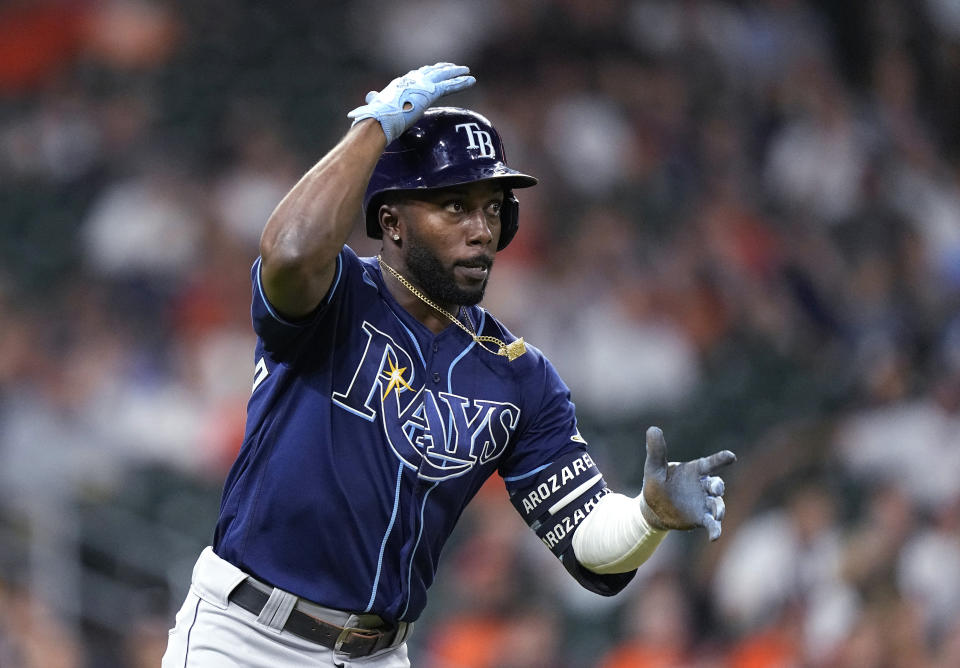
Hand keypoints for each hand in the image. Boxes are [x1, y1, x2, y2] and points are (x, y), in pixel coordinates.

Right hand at [347, 62, 475, 142]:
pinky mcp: (429, 93)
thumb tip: (370, 96)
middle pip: (430, 71)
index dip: (425, 72)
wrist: (378, 120)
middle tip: (452, 67)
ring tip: (467, 72)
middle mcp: (410, 80)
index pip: (415, 75)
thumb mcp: (375, 105)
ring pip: (442, 76)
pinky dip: (461, 82)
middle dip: (442, 69)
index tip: (432, 70)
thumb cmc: (374, 117)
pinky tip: (471, 80)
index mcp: (399, 84)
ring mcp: (420, 86)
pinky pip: (449, 86)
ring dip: (455, 73)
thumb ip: (374, 99)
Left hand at [639, 427, 735, 540]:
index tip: (731, 456)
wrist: (654, 508)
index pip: (711, 463)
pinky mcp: (702, 518)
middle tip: (715, 488)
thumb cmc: (656, 484)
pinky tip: (714, 537)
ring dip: (719, 509)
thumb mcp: (653, 467)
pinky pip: (712, 524)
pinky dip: (715, 529)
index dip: (721, 459)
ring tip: (717, 515)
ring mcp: (704, 503)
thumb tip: (653, 428)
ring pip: (718, 504)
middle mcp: (703, 486)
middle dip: (718, 486)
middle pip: (717, 484)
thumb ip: (656, 450)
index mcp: (695, 470)